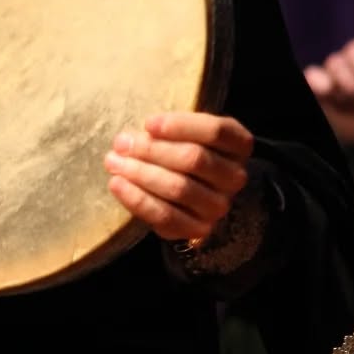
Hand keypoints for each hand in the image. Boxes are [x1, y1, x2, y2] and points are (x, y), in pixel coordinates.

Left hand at [105, 111, 254, 241]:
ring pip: (179, 188)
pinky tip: (117, 185)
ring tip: (114, 162)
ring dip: (141, 173)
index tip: (148, 123)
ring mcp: (219, 206)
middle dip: (152, 150)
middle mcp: (235, 177)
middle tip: (121, 144)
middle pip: (194, 159)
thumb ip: (168, 129)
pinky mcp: (198, 230)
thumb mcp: (186, 132)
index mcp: (239, 146)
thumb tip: (132, 137)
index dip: (181, 126)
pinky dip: (137, 200)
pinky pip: (166, 216)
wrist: (194, 193)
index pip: (216, 132)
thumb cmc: (184, 151)